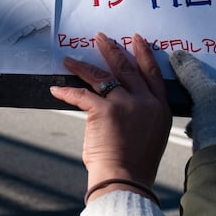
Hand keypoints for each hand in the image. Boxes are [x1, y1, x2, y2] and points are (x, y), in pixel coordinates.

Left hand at [49, 33, 170, 201]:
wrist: (125, 178)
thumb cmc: (134, 163)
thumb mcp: (151, 135)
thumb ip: (144, 115)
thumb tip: (128, 106)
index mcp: (160, 108)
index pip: (153, 75)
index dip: (144, 55)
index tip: (137, 40)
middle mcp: (146, 102)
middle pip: (127, 68)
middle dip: (112, 50)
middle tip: (101, 37)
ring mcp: (126, 104)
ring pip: (102, 77)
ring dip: (83, 66)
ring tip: (69, 58)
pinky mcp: (105, 110)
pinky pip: (81, 94)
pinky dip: (65, 92)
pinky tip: (55, 88)